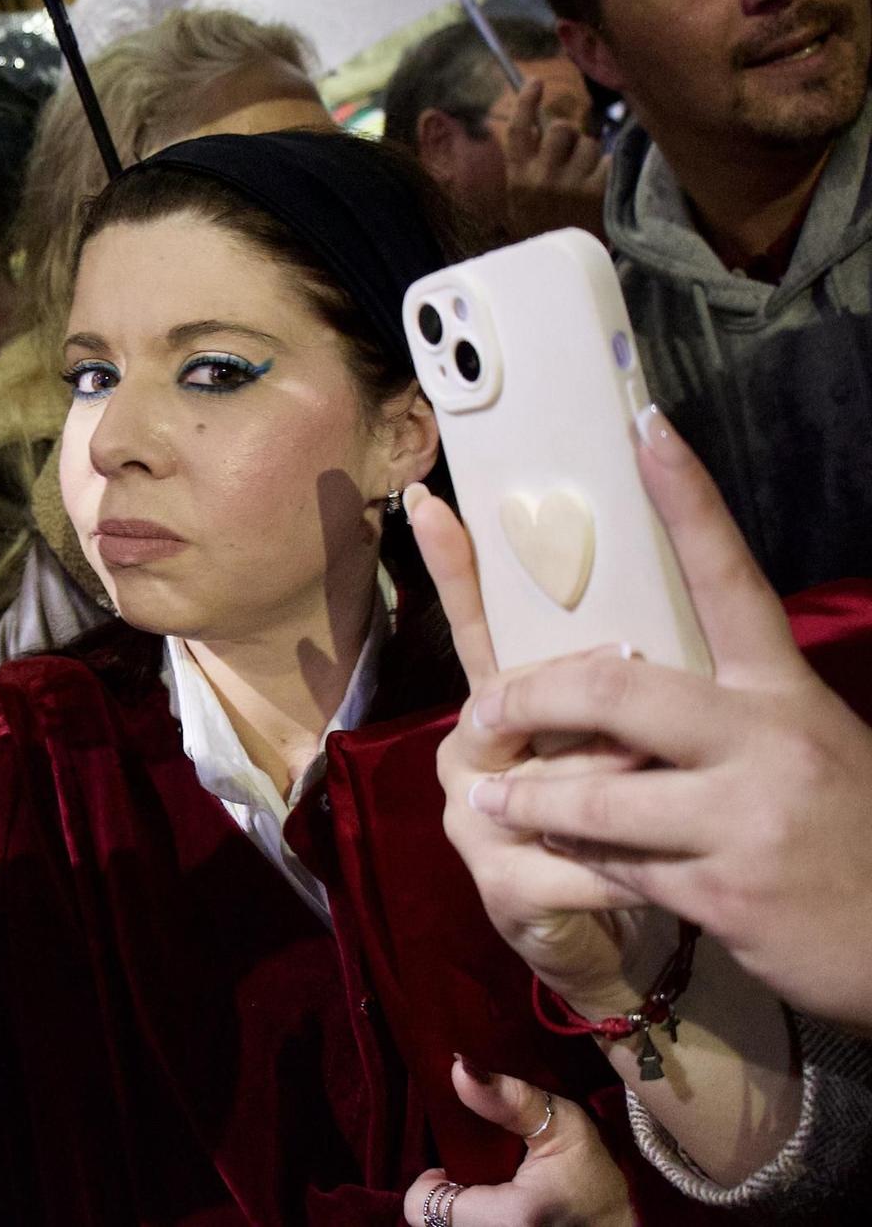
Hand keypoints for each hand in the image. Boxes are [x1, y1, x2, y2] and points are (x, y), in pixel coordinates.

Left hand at [405, 1063, 631, 1226]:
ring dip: (463, 1213)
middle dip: (447, 1198)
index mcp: (511, 1219)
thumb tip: (460, 1068)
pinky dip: (478, 1221)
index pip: (422, 1207)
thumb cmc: (601, 1178)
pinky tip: (502, 1208)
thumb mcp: (563, 1127)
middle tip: (473, 1177)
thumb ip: (509, 1098)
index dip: (429, 1183)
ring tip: (491, 1193)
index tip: (451, 1166)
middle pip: (436, 1223)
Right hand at [410, 484, 659, 1015]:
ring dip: (630, 789)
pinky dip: (635, 871)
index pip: (474, 624)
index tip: (429, 495)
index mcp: (502, 706)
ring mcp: (472, 816)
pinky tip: (670, 881)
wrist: (614, 935)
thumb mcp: (624, 742)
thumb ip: (616, 687)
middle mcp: (469, 751)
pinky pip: (580, 863)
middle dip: (589, 698)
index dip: (453, 564)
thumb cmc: (628, 824)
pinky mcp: (498, 883)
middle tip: (639, 678)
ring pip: (559, 782)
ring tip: (681, 789)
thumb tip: (639, 623)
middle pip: (519, 699)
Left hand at [458, 411, 871, 1033]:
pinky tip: (552, 855)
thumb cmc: (845, 831)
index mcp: (786, 692)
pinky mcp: (724, 891)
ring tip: (485, 793)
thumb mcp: (807, 746)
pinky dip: (575, 857)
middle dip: (530, 693)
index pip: (730, 577)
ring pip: (594, 792)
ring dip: (528, 796)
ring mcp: (747, 818)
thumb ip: (729, 712)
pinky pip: (615, 863)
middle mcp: (768, 741)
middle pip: (614, 687)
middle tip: (482, 704)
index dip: (689, 499)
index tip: (645, 427)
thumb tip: (628, 673)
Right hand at [501, 78, 608, 240]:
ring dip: (591, 156)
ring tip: (586, 179)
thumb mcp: (522, 196)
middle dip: (571, 136)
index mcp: (517, 176)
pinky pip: (608, 162)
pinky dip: (607, 171)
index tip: (536, 81)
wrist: (556, 268)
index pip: (519, 130)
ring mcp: (568, 185)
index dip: (526, 102)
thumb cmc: (541, 226)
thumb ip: (530, 162)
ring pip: (589, 143)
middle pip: (560, 129)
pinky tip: (599, 188)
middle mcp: (540, 177)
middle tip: (572, 153)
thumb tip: (544, 124)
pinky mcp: (595, 193)